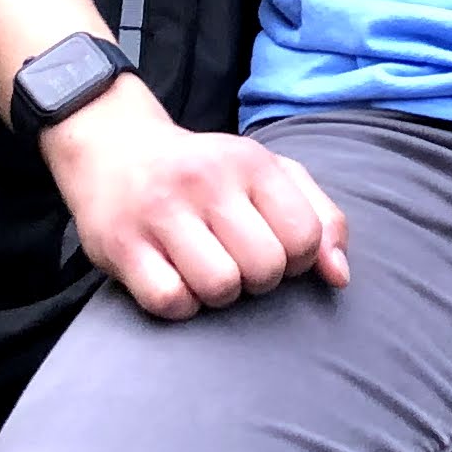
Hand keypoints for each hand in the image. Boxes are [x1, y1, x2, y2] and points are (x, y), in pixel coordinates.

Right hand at [40, 82, 352, 319]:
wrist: (112, 147)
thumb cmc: (205, 172)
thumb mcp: (267, 174)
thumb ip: (320, 218)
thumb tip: (339, 277)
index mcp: (250, 162)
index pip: (304, 236)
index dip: (298, 260)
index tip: (275, 250)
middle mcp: (205, 181)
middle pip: (265, 268)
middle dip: (259, 280)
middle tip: (238, 263)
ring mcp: (160, 212)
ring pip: (220, 287)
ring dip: (219, 295)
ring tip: (206, 271)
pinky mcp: (121, 245)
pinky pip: (171, 301)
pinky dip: (179, 304)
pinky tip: (174, 279)